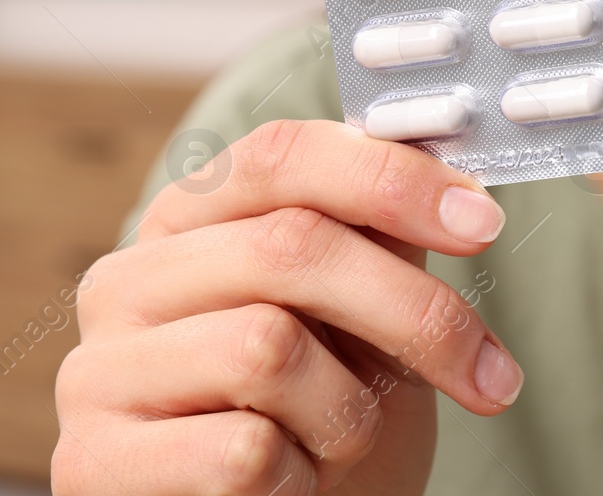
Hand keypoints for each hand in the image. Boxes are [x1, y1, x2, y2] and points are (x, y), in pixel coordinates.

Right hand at [53, 120, 522, 494]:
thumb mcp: (359, 309)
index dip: (391, 180)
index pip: (282, 155)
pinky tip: (290, 485)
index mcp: (192, 218)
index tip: (484, 222)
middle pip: (292, 247)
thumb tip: (460, 180)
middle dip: (416, 314)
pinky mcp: (94, 463)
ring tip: (341, 441)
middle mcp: (129, 279)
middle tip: (492, 373)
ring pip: (268, 348)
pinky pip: (241, 452)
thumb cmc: (319, 406)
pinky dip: (298, 477)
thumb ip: (385, 236)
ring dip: (347, 411)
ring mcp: (98, 371)